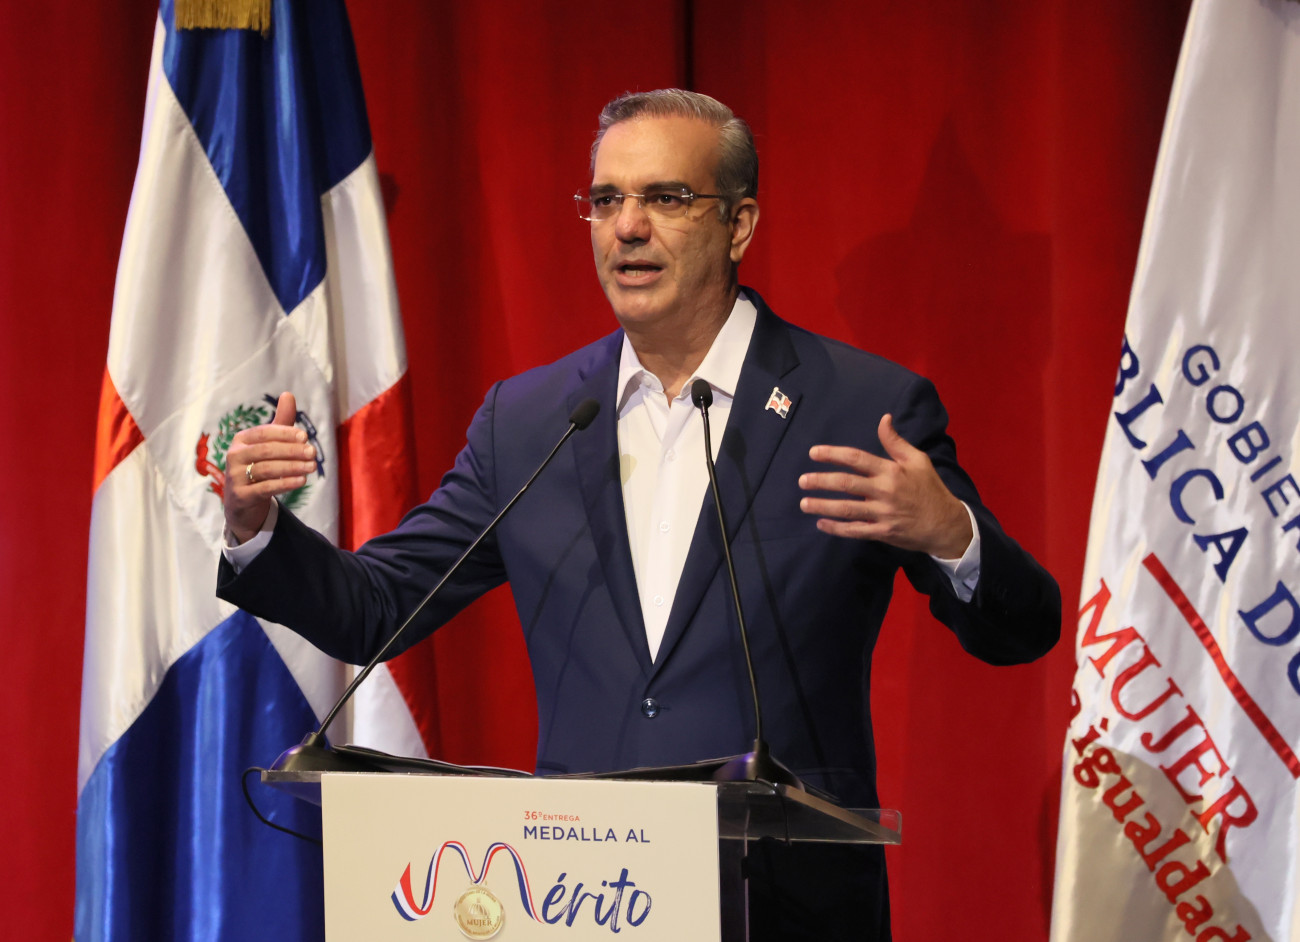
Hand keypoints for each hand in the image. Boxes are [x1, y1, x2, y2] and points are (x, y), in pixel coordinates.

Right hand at [222, 392, 316, 542]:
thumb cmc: (259, 465)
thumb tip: (288, 394)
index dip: (285, 434)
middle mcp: (234, 456)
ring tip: (312, 467)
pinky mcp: (241, 496)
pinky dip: (285, 484)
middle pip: (266, 451)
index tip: (305, 437)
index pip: (264, 433)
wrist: (243, 502)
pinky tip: (302, 481)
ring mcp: (235, 477)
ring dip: (292, 467)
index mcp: (242, 440)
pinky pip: (265, 488)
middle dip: (292, 451)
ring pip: (267, 469)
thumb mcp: (269, 444)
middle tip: (313, 453)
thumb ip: (281, 422)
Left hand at [798, 413, 972, 557]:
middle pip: (846, 484)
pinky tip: (821, 524)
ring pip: (847, 509)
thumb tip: (884, 418)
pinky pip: (855, 530)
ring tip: (804, 503)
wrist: (946, 524)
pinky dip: (836, 528)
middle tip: (802, 480)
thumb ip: (896, 441)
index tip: (813, 453)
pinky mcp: (883, 532)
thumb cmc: (930, 488)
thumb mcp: (918, 460)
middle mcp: (884, 491)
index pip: (856, 459)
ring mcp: (882, 513)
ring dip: (823, 506)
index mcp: (891, 470)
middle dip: (820, 482)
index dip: (832, 454)